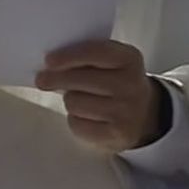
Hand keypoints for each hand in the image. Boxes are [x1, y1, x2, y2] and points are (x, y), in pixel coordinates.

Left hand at [35, 39, 163, 152]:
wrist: (145, 115)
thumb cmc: (119, 81)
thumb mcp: (114, 61)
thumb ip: (89, 56)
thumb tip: (50, 65)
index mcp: (129, 59)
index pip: (95, 53)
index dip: (68, 56)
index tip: (49, 61)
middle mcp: (130, 85)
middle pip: (79, 80)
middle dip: (56, 79)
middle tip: (42, 79)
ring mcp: (125, 112)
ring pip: (74, 103)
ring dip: (70, 100)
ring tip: (78, 98)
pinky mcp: (116, 135)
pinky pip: (77, 124)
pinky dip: (75, 119)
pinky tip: (84, 115)